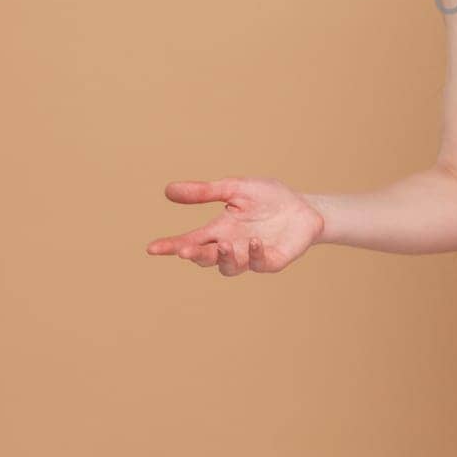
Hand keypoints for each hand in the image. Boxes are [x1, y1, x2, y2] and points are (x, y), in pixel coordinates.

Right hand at [145, 176, 324, 274]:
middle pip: (205, 258)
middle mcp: (231, 246)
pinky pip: (259, 263)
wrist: (304, 206)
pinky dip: (254, 254)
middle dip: (195, 255)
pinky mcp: (272, 261)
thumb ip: (205, 192)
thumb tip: (167, 190)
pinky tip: (254, 241)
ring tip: (222, 245)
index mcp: (219, 230)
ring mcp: (250, 256)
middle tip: (185, 250)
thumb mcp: (235, 189)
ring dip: (223, 258)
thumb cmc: (268, 198)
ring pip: (229, 267)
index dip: (170, 246)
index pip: (189, 241)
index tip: (152, 248)